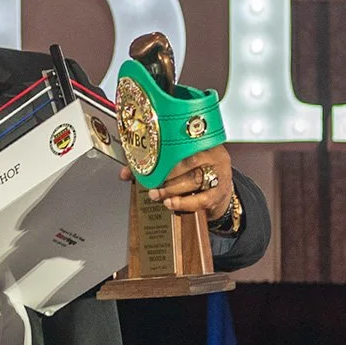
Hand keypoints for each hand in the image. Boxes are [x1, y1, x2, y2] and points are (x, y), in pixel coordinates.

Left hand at [119, 145, 234, 223]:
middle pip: (189, 161)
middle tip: (151, 184)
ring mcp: (219, 173)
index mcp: (202, 141)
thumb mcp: (178, 163)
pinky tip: (171, 203)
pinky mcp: (219, 193)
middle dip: (166, 174)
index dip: (166, 149)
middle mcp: (213, 154)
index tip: (149, 157)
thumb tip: (124, 173)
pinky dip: (184, 202)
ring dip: (171, 189)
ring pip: (195, 179)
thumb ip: (151, 165)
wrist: (222, 191)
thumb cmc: (195, 173)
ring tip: (156, 195)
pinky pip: (202, 198)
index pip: (184, 141)